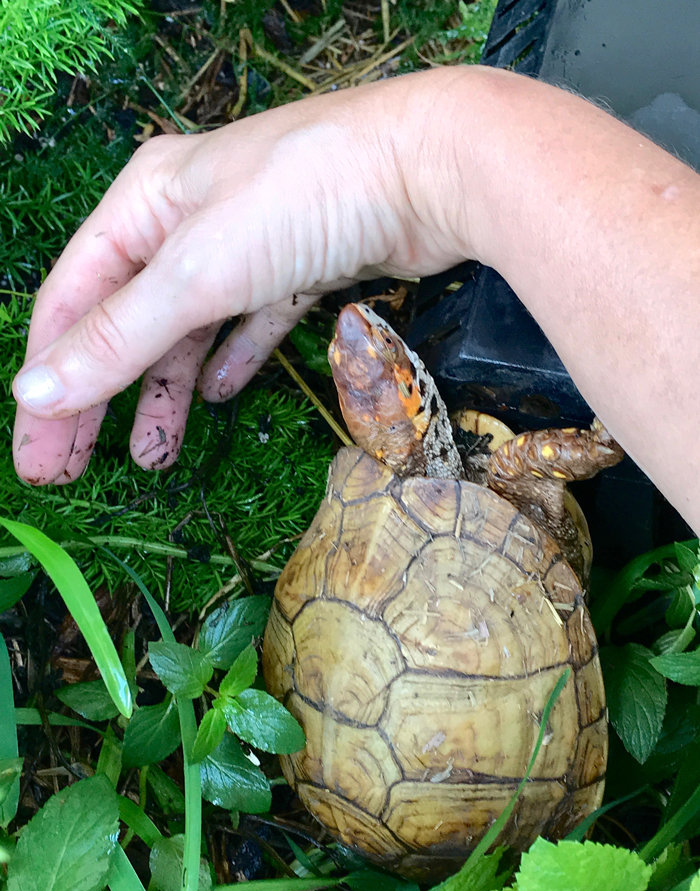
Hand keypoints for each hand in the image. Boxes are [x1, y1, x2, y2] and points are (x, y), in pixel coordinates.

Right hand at [12, 69, 469, 484]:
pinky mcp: (300, 264)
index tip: (39, 453)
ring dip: (168, 391)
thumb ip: (119, 337)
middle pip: (124, 320)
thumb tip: (34, 395)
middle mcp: (187, 218)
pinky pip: (252, 320)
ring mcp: (248, 241)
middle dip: (100, 395)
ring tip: (155, 455)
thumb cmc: (301, 198)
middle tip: (74, 469)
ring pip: (188, 329)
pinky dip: (234, 357)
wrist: (429, 168)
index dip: (51, 380)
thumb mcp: (196, 271)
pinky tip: (222, 393)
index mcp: (143, 203)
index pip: (73, 302)